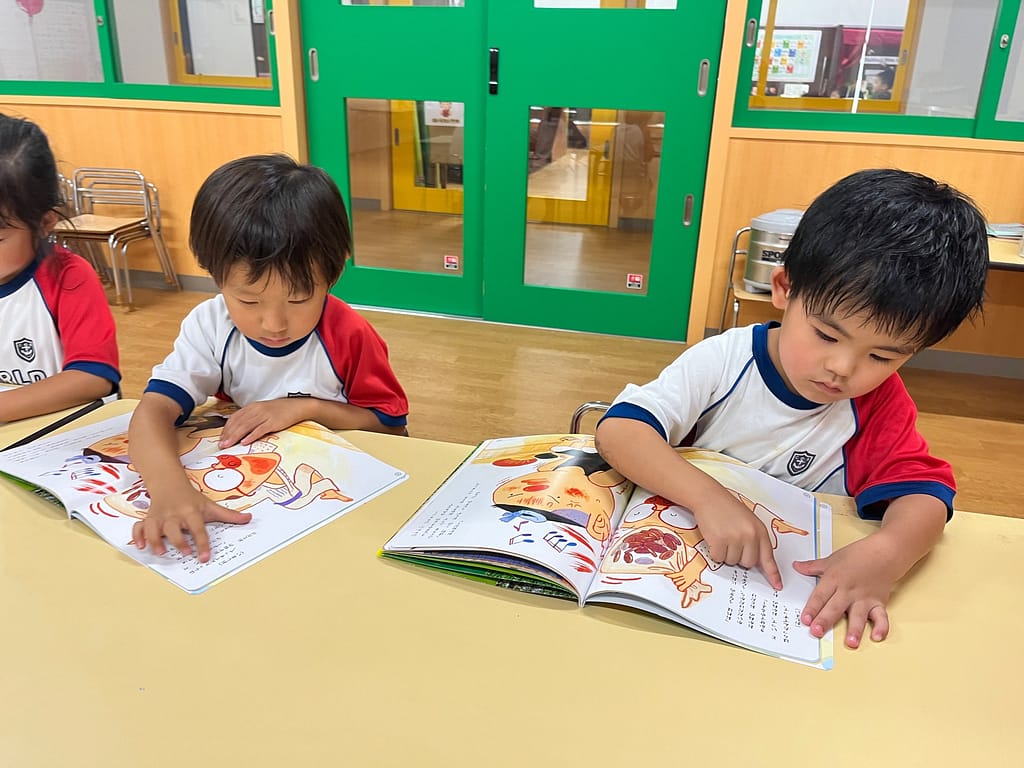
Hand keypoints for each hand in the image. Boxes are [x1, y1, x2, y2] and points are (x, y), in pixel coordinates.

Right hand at [131, 487, 251, 562]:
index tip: (204, 558)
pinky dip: (137, 536)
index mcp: (191, 512)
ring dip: (154, 540)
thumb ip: (229, 515)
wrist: (170, 483)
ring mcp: (159, 517)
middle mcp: (174, 515)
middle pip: (173, 528)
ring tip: (160, 552)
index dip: (202, 544)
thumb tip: (249, 519)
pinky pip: (138, 526)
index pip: (198, 529)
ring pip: (152, 527)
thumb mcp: (210, 506)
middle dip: (178, 541)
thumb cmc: (191, 498)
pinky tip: (140, 546)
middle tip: (185, 553)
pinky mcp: (148, 518)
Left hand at [218, 398, 311, 447]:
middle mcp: (256, 410)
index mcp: (251, 407)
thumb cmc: (278, 411)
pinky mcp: (273, 422)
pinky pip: (260, 429)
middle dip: (228, 435)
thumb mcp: (261, 411)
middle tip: (221, 445)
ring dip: (235, 436)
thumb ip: (250, 418)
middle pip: (238, 423)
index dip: (226, 429)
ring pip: (246, 426)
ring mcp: (264, 415)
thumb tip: (238, 430)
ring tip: (228, 445)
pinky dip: (251, 436)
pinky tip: (245, 442)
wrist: (296, 406)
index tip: (220, 438)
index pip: (234, 418)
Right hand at [693, 496, 781, 589]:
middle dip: (739, 557)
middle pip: (748, 563)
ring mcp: (735, 538)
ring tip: (722, 535)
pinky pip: (718, 558)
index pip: (768, 557)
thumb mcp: (748, 522)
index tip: (777, 586)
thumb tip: (755, 562)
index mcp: (760, 531)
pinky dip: (714, 551)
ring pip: (731, 562)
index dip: (773, 574)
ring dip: (725, 553)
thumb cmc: (728, 509)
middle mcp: (750, 535)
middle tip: (732, 542)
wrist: (709, 497)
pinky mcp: (719, 541)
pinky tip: (714, 537)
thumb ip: (755, 540)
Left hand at [794, 532, 902, 648]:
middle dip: (825, 620)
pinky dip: (881, 627)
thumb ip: (812, 567)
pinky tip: (877, 637)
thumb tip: (796, 566)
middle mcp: (848, 590)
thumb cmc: (857, 555)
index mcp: (834, 579)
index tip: (805, 619)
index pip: (820, 596)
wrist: (884, 553)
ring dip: (854, 629)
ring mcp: (864, 598)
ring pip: (858, 615)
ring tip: (850, 642)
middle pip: (835, 607)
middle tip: (817, 632)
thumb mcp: (831, 559)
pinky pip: (881, 616)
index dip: (811, 608)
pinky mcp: (879, 603)